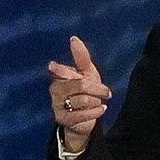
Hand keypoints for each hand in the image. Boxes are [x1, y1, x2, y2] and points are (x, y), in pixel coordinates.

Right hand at [45, 35, 109, 153]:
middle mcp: (55, 90)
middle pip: (80, 85)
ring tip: (98, 103)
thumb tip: (73, 38)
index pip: (60, 71)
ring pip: (84, 100)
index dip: (59, 69)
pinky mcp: (62, 120)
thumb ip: (81, 57)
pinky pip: (83, 114)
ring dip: (96, 101)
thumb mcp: (87, 72)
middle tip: (107, 92)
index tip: (53, 65)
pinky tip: (101, 110)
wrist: (83, 120)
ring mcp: (57, 106)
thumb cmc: (86, 92)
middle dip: (97, 88)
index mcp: (59, 77)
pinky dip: (96, 112)